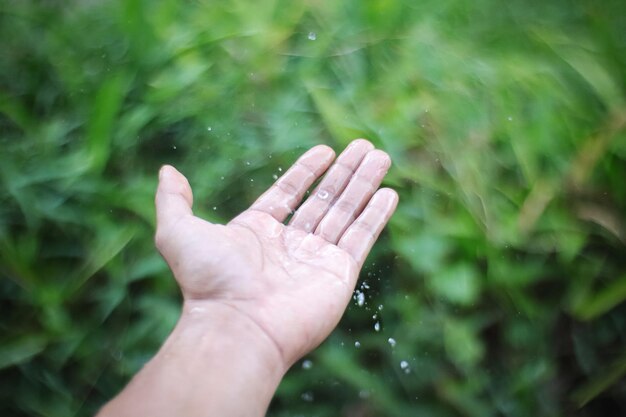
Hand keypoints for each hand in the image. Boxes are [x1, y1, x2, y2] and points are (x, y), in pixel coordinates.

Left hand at [155, 139, 397, 366]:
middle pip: (325, 199)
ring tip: (382, 156)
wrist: (236, 327)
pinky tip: (389, 193)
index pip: (290, 193)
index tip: (327, 150)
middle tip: (366, 146)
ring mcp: (316, 260)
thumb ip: (173, 200)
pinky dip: (376, 215)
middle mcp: (290, 245)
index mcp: (258, 232)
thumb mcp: (178, 233)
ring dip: (365, 184)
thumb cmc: (208, 282)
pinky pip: (361, 238)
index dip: (308, 171)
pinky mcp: (339, 274)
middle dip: (346, 172)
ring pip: (346, 212)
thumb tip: (168, 171)